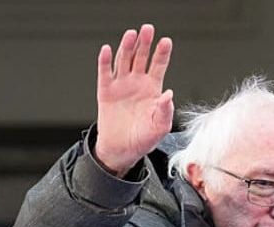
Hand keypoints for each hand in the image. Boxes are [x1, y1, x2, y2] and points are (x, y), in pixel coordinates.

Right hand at [93, 24, 173, 177]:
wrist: (122, 150)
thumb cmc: (144, 138)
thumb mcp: (160, 127)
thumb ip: (165, 110)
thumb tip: (169, 95)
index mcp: (152, 89)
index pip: (159, 66)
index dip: (162, 53)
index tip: (166, 41)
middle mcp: (137, 83)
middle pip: (141, 58)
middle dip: (145, 43)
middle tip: (148, 29)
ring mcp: (121, 85)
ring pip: (124, 60)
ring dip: (127, 47)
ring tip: (131, 34)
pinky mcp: (106, 91)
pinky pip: (105, 73)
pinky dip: (105, 61)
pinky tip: (108, 50)